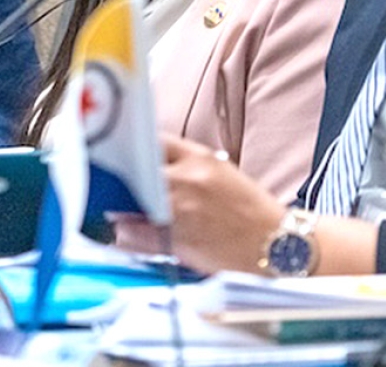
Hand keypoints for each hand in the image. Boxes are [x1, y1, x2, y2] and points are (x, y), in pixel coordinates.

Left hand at [115, 134, 284, 275]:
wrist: (278, 243)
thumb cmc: (251, 211)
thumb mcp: (221, 173)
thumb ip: (185, 166)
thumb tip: (148, 167)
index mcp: (200, 158)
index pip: (152, 141)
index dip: (132, 149)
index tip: (119, 155)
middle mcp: (188, 178)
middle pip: (136, 170)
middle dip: (121, 177)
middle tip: (107, 182)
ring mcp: (182, 209)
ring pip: (131, 204)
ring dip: (118, 208)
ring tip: (112, 210)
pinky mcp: (178, 240)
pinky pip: (137, 236)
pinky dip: (125, 236)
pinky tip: (121, 235)